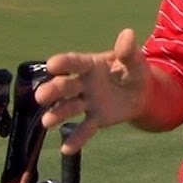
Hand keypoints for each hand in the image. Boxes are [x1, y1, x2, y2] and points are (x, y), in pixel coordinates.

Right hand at [36, 29, 149, 153]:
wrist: (142, 93)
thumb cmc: (133, 71)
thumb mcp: (134, 61)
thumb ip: (128, 51)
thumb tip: (128, 34)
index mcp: (90, 65)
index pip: (74, 63)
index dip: (63, 63)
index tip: (51, 65)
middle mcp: (83, 84)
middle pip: (66, 86)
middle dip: (53, 90)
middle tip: (40, 96)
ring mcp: (87, 102)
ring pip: (69, 107)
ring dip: (57, 114)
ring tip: (46, 122)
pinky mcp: (96, 119)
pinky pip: (85, 129)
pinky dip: (76, 139)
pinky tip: (66, 148)